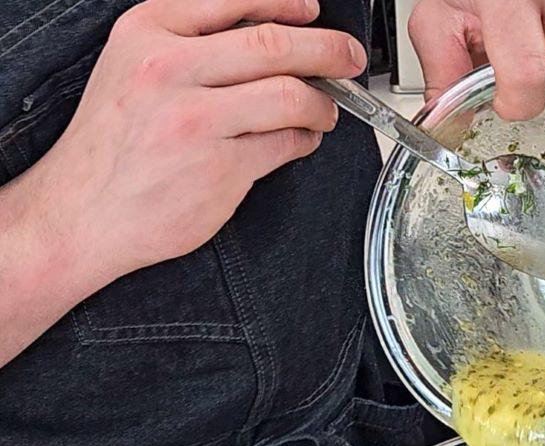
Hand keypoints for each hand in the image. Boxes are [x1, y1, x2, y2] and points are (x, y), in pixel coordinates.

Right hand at [25, 0, 365, 283]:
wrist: (82, 212)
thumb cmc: (114, 144)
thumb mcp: (134, 67)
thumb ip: (194, 44)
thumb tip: (272, 35)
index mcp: (148, 32)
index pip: (235, 0)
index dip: (286, 4)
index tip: (311, 10)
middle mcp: (169, 70)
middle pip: (275, 45)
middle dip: (328, 49)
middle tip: (349, 57)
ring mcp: (196, 121)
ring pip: (290, 96)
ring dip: (322, 103)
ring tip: (324, 110)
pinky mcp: (221, 168)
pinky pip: (285, 144)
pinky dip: (304, 140)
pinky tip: (300, 140)